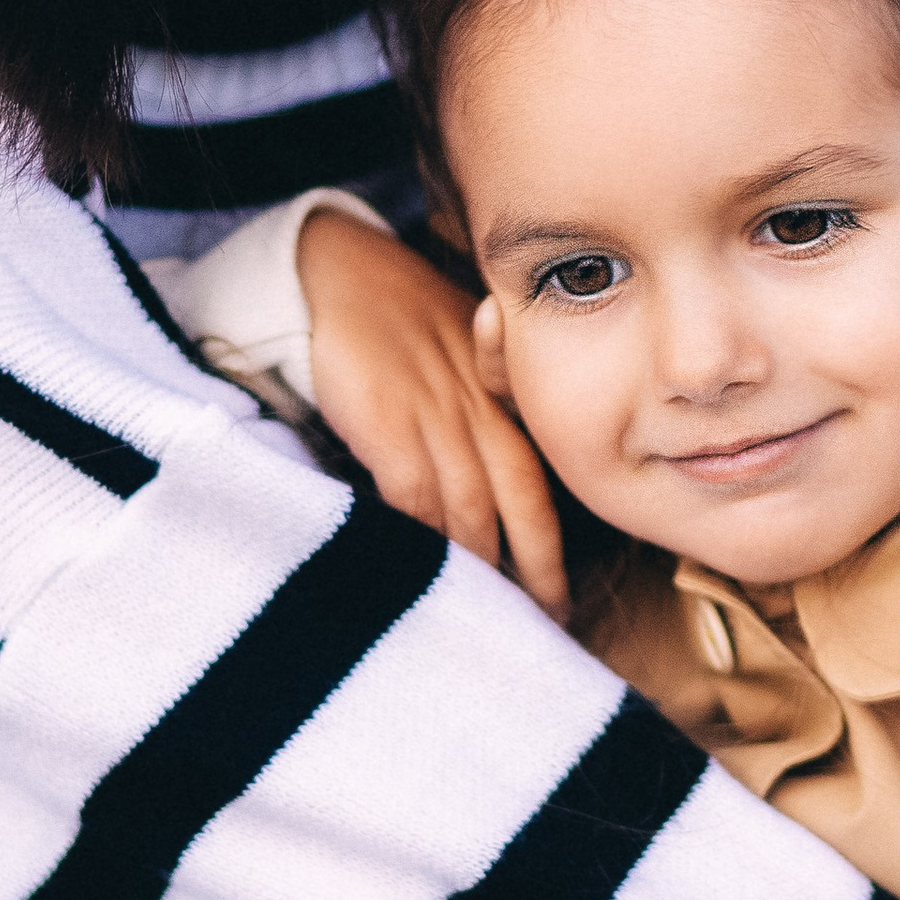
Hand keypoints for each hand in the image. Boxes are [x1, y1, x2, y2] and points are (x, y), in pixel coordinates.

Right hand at [299, 211, 565, 609]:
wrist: (340, 268)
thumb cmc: (399, 317)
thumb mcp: (457, 362)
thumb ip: (477, 419)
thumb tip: (484, 498)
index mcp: (497, 404)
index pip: (536, 489)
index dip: (550, 552)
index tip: (559, 606)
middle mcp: (475, 414)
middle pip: (517, 509)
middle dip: (533, 576)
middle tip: (541, 631)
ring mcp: (433, 417)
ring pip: (468, 513)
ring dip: (479, 574)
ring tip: (484, 625)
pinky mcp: (386, 420)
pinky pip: (412, 497)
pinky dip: (421, 542)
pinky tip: (421, 581)